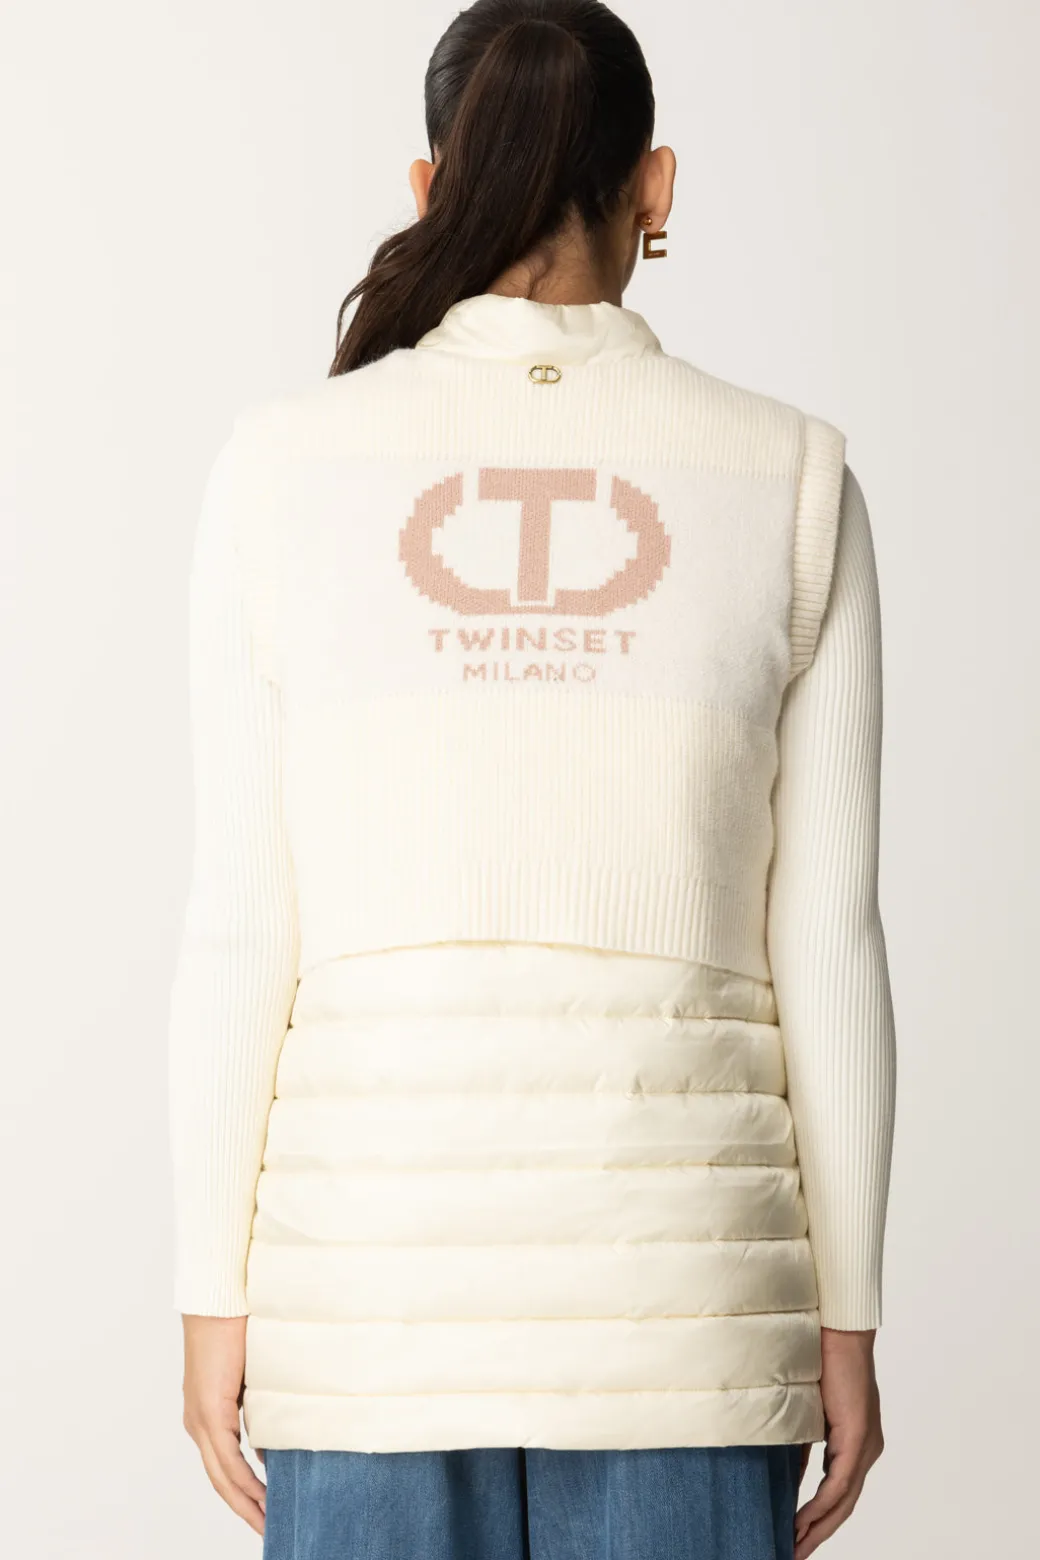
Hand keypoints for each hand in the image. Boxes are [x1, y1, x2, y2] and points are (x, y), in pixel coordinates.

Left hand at [181, 1314, 266, 1534]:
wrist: (221, 1299)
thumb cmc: (238, 1327)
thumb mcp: (251, 1379)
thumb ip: (256, 1410)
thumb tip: (270, 1444)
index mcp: (205, 1414)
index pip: (222, 1466)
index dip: (241, 1493)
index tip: (264, 1511)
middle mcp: (197, 1422)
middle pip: (219, 1479)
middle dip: (244, 1508)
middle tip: (268, 1529)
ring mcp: (200, 1418)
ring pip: (221, 1475)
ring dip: (245, 1502)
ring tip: (267, 1522)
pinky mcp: (209, 1410)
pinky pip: (227, 1458)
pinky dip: (244, 1480)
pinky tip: (262, 1496)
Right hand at [794, 1327, 883, 1557]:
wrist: (836, 1327)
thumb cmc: (820, 1359)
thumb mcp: (807, 1413)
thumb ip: (801, 1445)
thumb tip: (787, 1476)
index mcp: (857, 1442)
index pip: (840, 1493)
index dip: (819, 1519)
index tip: (796, 1537)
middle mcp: (868, 1449)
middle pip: (844, 1506)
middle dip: (818, 1534)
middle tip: (794, 1555)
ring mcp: (866, 1445)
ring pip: (843, 1501)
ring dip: (817, 1527)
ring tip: (794, 1547)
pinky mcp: (858, 1438)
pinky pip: (839, 1484)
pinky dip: (820, 1506)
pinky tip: (802, 1522)